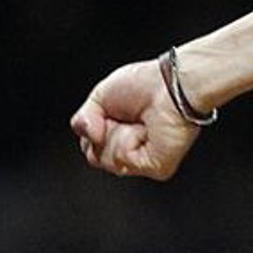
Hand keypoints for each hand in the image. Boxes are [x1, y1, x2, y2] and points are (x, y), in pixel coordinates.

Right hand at [70, 58, 200, 181]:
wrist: (170, 85)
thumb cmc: (146, 85)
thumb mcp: (99, 97)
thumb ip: (82, 120)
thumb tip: (87, 135)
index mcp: (119, 136)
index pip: (90, 150)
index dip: (91, 132)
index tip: (105, 114)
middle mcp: (132, 152)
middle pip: (95, 158)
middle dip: (103, 133)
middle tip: (124, 117)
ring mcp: (145, 162)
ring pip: (107, 161)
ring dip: (117, 134)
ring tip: (138, 122)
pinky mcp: (157, 168)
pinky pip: (124, 160)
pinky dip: (130, 140)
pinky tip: (146, 130)